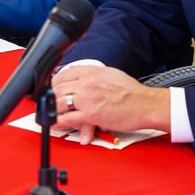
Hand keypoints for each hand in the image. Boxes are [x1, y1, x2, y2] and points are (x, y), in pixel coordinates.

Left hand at [50, 64, 169, 143]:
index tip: (52, 88)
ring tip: (49, 113)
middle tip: (48, 102)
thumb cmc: (131, 92)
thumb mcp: (110, 74)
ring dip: (53, 109)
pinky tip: (54, 123)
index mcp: (91, 71)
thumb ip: (92, 75)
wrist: (145, 104)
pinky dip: (58, 121)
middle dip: (51, 96)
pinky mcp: (91, 114)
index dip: (54, 82)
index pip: (64, 74)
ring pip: (60, 102)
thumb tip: (80, 77)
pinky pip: (68, 118)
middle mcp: (87, 83)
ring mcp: (88, 99)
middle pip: (59, 88)